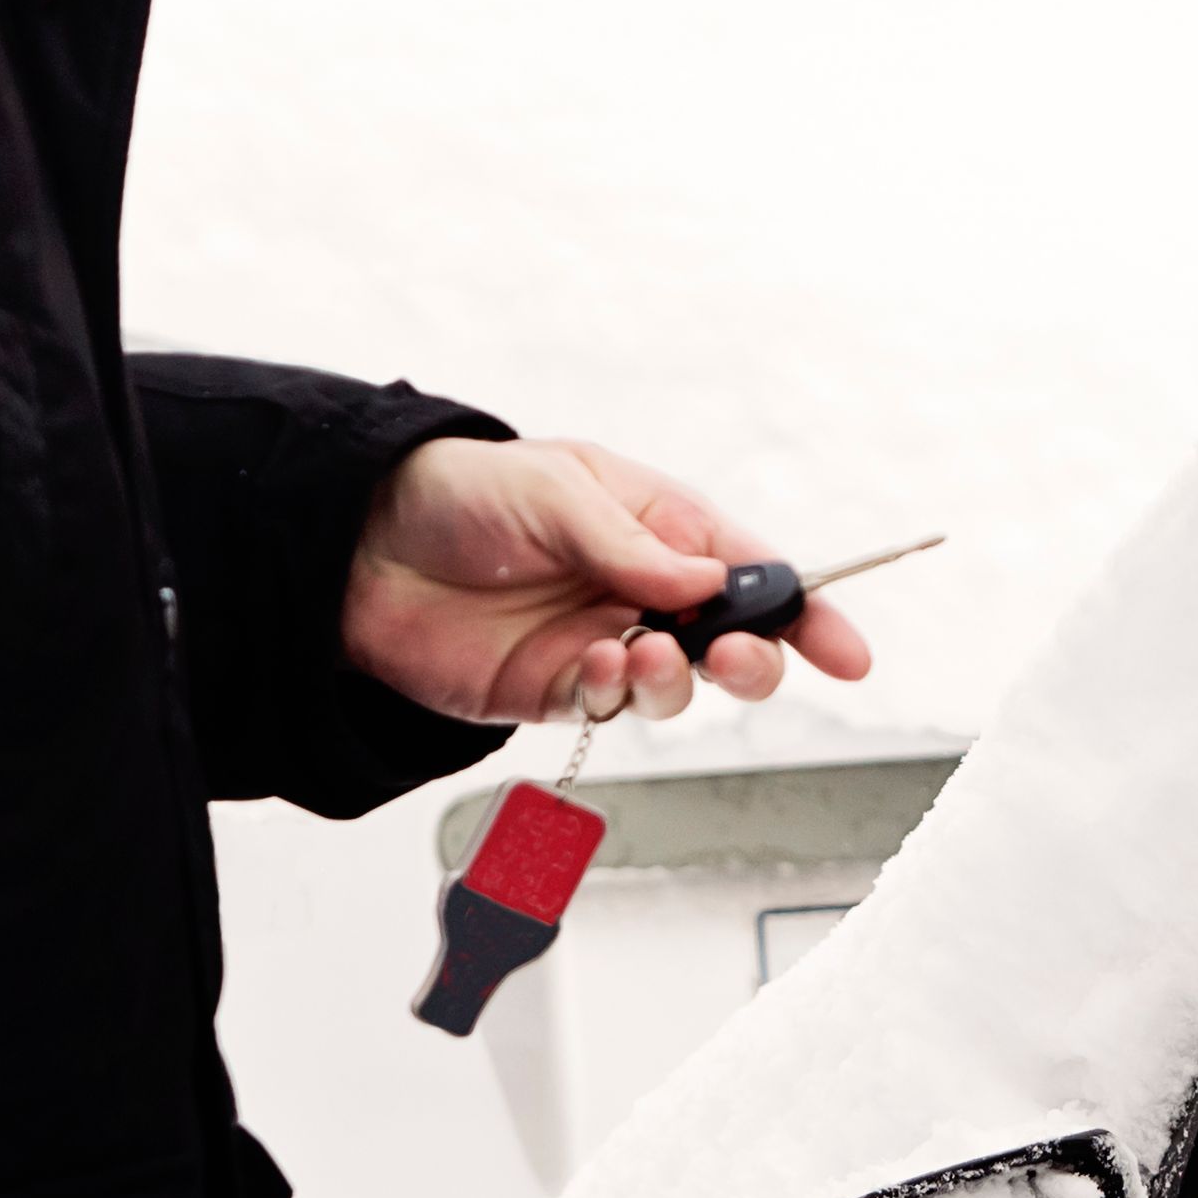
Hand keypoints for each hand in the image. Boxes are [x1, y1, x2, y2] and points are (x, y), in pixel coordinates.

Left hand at [344, 435, 880, 730]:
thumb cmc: (457, 492)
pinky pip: (612, 707)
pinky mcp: (555, 690)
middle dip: (754, 656)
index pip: (752, 570)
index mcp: (657, 526)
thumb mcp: (555, 491)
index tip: (844, 650)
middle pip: (733, 640)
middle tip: (739, 658)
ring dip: (678, 678)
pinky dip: (617, 694)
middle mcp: (640, 589)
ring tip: (641, 652)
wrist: (352, 550)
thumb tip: (709, 585)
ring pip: (680, 685)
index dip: (807, 610)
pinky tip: (594, 665)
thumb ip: (632, 545)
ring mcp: (602, 642)